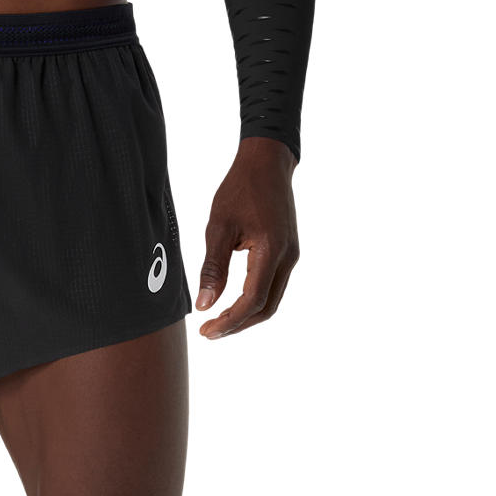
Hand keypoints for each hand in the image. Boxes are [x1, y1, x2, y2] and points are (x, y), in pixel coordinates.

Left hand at [196, 137, 299, 338]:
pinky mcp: (288, 253)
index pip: (252, 300)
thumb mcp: (218, 228)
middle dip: (237, 325)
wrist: (268, 163)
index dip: (229, 321)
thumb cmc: (240, 189)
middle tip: (209, 332)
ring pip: (272, 301)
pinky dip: (254, 302)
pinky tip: (234, 304)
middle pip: (265, 308)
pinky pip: (273, 287)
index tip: (206, 331)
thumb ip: (212, 268)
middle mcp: (287, 257)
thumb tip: (204, 305)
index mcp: (271, 250)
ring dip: (246, 316)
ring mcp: (291, 256)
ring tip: (219, 322)